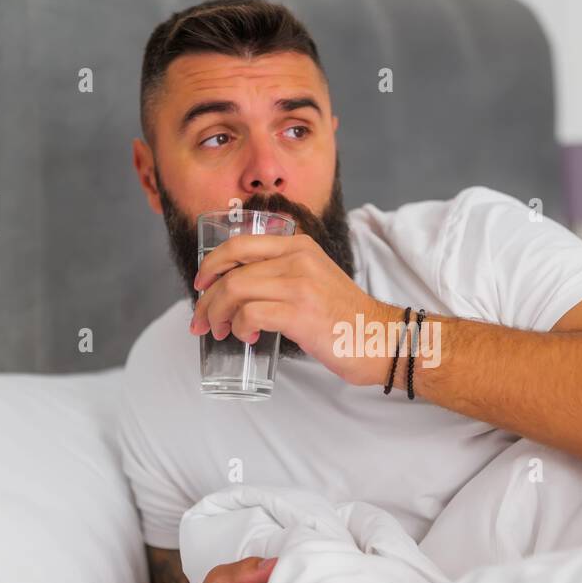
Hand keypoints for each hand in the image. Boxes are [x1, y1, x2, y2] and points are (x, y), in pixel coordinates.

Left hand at [188, 233, 395, 386]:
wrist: (381, 338)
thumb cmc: (345, 316)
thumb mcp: (314, 276)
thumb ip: (283, 271)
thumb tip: (237, 287)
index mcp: (299, 245)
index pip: (239, 244)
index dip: (211, 264)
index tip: (201, 286)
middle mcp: (297, 258)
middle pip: (231, 270)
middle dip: (206, 299)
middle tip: (201, 321)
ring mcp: (299, 284)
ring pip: (235, 291)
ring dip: (217, 315)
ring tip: (220, 332)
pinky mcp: (300, 313)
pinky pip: (250, 315)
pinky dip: (239, 328)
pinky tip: (246, 337)